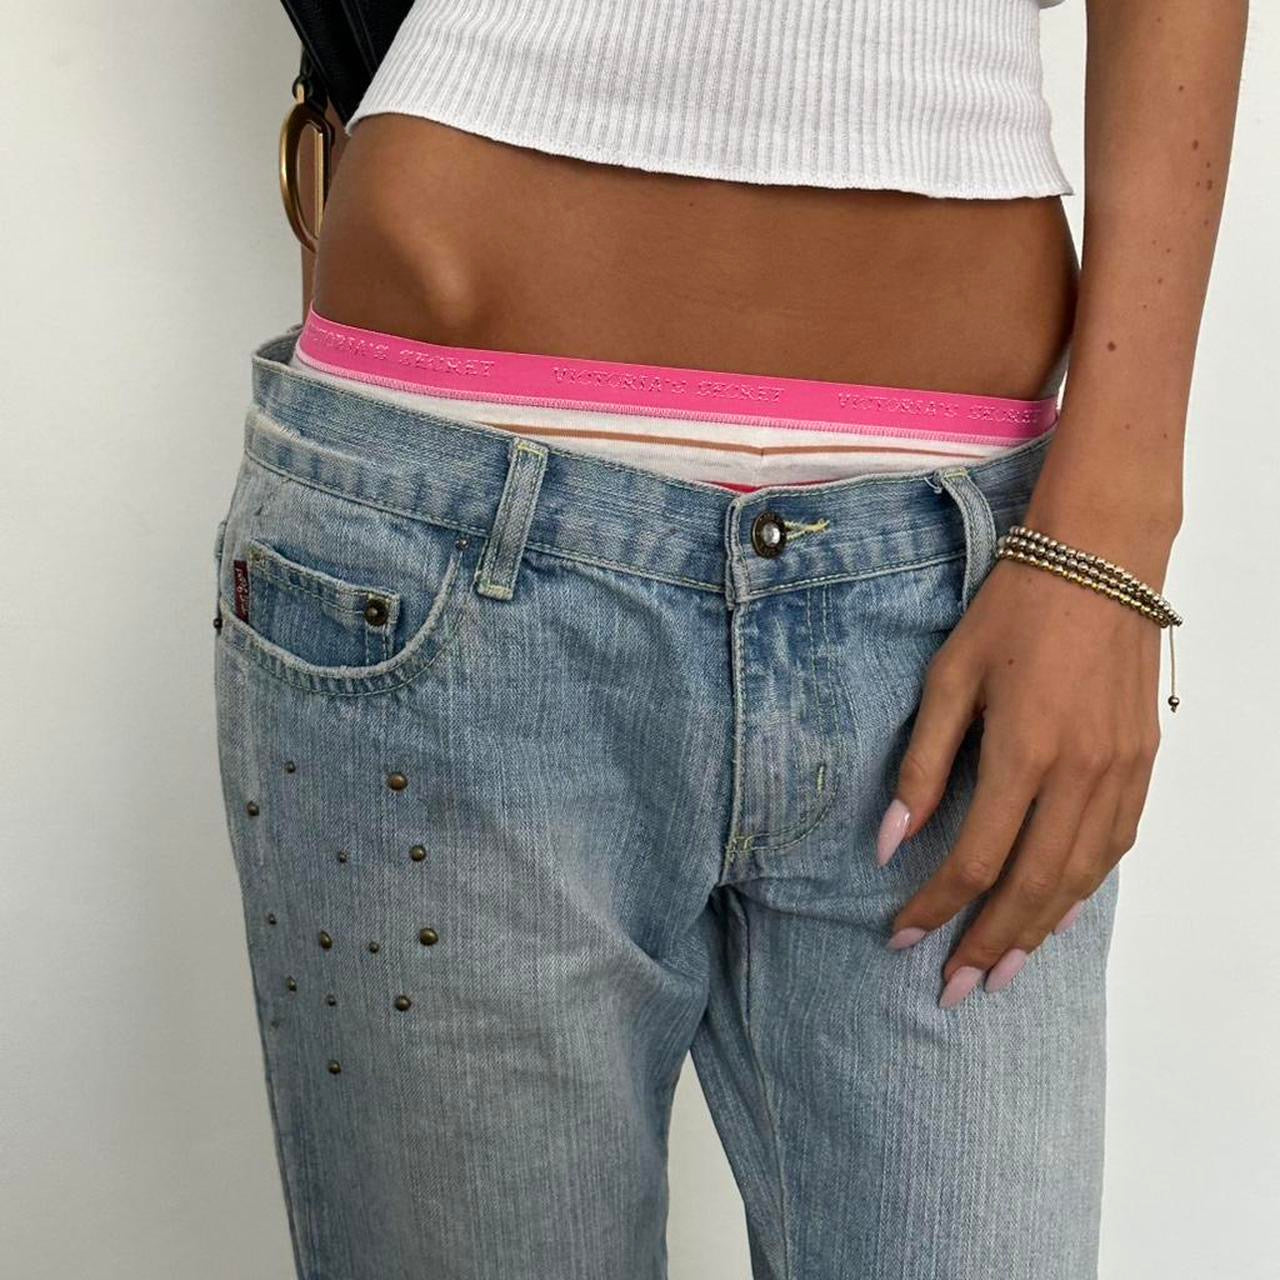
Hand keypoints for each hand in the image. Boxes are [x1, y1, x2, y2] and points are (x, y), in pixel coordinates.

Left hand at [876, 552, 1163, 1008]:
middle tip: (955, 989)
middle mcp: (1079, 774)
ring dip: (1039, 933)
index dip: (935, 908)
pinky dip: (1082, 891)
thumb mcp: (949, 677)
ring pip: (1079, 878)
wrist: (1100, 562)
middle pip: (1033, 887)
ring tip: (1002, 971)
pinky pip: (1114, 848)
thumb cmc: (1013, 613)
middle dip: (989, 945)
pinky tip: (1057, 915)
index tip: (901, 938)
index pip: (975, 860)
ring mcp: (1120, 773)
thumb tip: (890, 842)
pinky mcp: (1141, 764)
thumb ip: (921, 764)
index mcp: (1024, 752)